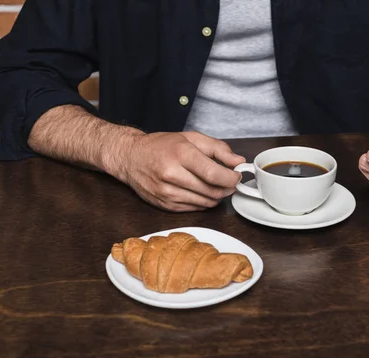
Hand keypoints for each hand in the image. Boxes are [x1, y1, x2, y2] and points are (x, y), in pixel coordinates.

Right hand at [120, 131, 245, 211]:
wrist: (130, 158)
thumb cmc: (161, 146)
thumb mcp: (191, 138)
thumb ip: (218, 148)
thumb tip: (238, 161)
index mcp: (180, 154)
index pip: (214, 174)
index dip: (231, 178)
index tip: (237, 175)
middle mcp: (172, 174)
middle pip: (212, 191)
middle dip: (227, 188)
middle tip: (230, 181)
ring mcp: (167, 193)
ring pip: (206, 202)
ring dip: (217, 196)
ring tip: (216, 185)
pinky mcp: (165, 205)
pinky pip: (195, 208)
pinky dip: (203, 201)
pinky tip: (201, 191)